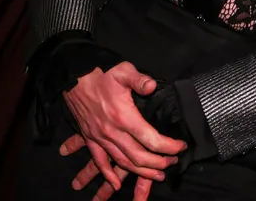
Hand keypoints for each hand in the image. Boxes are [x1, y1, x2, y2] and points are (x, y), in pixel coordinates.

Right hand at [63, 62, 186, 189]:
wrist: (74, 77)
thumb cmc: (102, 73)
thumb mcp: (124, 71)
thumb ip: (140, 80)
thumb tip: (152, 86)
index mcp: (124, 116)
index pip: (150, 139)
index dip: (168, 146)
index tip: (181, 147)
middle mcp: (112, 132)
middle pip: (138, 156)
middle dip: (159, 163)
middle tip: (173, 162)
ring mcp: (99, 137)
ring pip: (122, 162)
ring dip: (141, 172)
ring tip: (157, 175)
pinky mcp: (90, 138)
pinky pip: (99, 161)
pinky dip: (108, 175)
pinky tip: (116, 185)